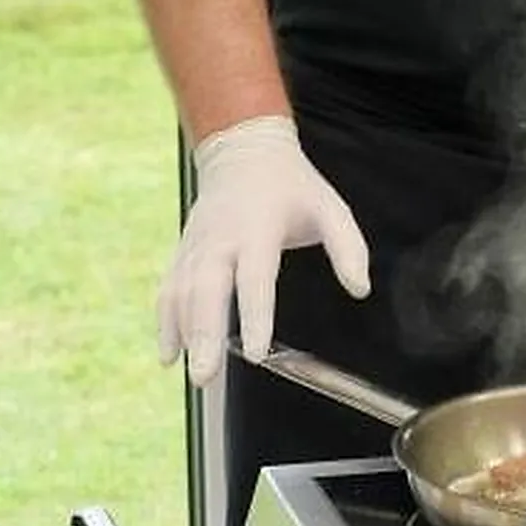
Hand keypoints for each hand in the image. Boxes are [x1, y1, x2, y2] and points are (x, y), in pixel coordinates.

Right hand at [157, 115, 369, 385]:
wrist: (242, 151)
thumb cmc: (291, 186)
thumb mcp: (330, 208)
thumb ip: (348, 248)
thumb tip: (359, 288)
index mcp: (257, 229)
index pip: (254, 278)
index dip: (254, 316)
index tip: (255, 350)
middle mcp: (220, 238)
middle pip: (206, 291)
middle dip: (204, 335)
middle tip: (206, 375)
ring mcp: (196, 245)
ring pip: (182, 293)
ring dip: (183, 335)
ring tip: (192, 374)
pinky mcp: (183, 251)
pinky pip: (169, 289)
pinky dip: (165, 321)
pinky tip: (169, 354)